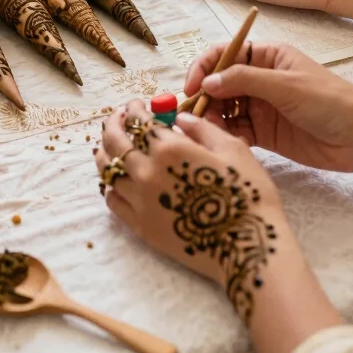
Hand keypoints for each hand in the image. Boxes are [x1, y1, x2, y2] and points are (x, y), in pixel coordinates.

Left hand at [95, 100, 284, 319]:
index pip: (138, 121)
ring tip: (107, 146)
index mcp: (169, 149)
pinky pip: (113, 201)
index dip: (133, 108)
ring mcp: (141, 201)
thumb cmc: (248, 194)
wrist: (247, 248)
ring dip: (105, 153)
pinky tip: (116, 181)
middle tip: (117, 118)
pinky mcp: (142, 227)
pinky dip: (110, 186)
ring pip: (108, 171)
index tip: (135, 104)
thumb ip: (202, 128)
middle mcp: (147, 172)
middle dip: (113, 124)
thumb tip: (180, 117)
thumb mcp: (233, 149)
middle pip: (115, 142)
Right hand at [183, 41, 352, 172]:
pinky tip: (225, 142)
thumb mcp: (286, 85)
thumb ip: (245, 80)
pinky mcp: (264, 132)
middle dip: (203, 97)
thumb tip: (207, 82)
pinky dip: (226, 135)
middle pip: (219, 83)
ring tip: (208, 132)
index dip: (204, 68)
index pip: (224, 54)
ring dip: (212, 118)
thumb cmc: (330, 101)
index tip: (191, 87)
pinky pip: (235, 131)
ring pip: (224, 109)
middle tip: (192, 116)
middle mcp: (259, 79)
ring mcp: (260, 106)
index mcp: (266, 56)